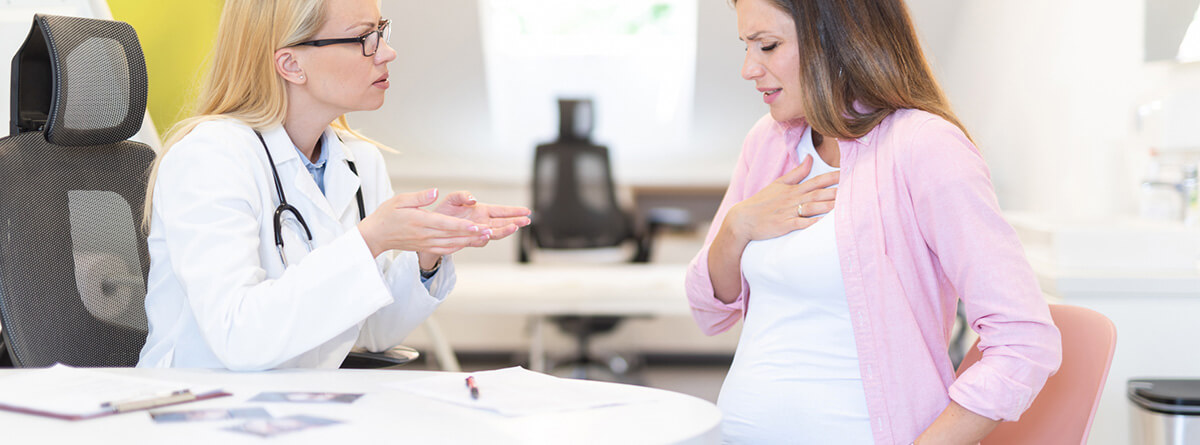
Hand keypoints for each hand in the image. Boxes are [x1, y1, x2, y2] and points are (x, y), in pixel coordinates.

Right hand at [357, 188, 492, 257]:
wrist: (376, 236)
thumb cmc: (387, 215)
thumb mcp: (400, 200)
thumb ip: (420, 197)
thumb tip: (434, 192)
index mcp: (420, 221)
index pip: (445, 224)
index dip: (462, 226)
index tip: (476, 225)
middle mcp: (425, 235)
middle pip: (453, 235)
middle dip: (473, 233)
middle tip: (491, 230)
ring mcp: (426, 243)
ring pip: (452, 243)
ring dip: (470, 240)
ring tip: (486, 236)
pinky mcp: (426, 247)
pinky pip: (446, 249)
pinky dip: (459, 246)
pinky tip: (469, 242)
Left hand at [431, 191, 530, 247]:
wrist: (431, 228)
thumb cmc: (444, 211)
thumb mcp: (452, 199)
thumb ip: (463, 196)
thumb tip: (474, 199)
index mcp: (482, 211)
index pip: (501, 211)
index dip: (514, 211)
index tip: (526, 211)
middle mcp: (482, 222)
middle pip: (503, 223)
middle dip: (515, 221)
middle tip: (527, 221)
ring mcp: (477, 233)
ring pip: (494, 233)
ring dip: (504, 230)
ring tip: (513, 227)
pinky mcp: (469, 241)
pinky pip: (479, 241)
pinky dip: (484, 238)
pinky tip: (489, 234)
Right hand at [723, 154, 838, 243]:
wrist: (743, 219)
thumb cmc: (762, 202)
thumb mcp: (779, 183)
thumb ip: (797, 172)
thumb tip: (810, 158)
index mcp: (794, 189)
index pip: (817, 181)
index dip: (833, 177)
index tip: (849, 173)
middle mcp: (793, 199)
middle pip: (818, 194)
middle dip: (836, 192)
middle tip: (855, 190)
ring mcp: (789, 213)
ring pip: (811, 208)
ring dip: (827, 206)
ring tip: (843, 206)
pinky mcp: (784, 225)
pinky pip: (800, 224)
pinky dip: (811, 223)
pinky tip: (823, 224)